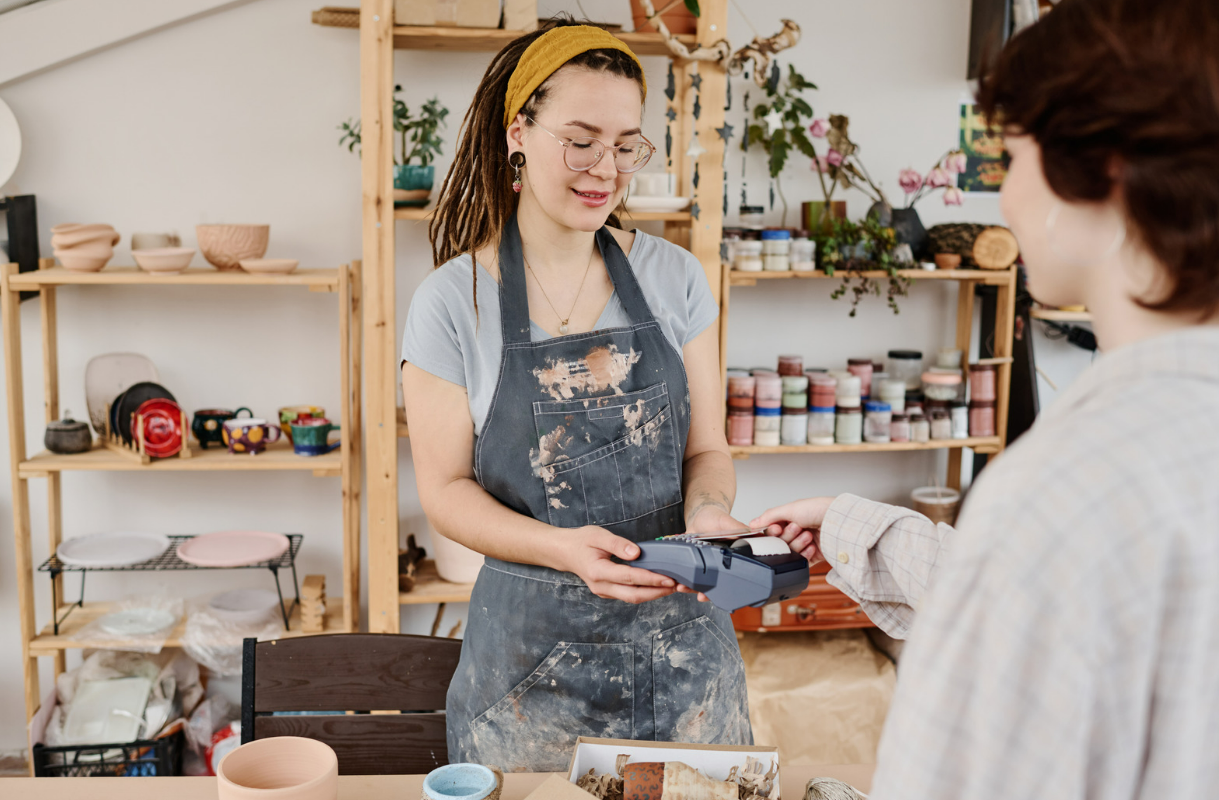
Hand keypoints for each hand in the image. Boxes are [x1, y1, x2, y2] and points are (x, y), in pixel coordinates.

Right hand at [559, 526, 677, 603]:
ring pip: (632, 598)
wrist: (565, 552)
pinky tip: (656, 585)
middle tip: (676, 586)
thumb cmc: (581, 541)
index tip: (668, 577)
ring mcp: (604, 592)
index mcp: (598, 571)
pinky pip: (628, 595)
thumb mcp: (598, 535)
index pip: (629, 577)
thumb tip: (637, 553)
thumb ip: (617, 544)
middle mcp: (601, 586)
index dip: (650, 578)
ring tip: (671, 586)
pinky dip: (644, 591)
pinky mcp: (608, 592)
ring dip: (652, 594)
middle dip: (657, 592)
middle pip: (633, 595)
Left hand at [674, 505, 747, 601]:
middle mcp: (717, 564)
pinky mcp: (692, 563)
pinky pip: (688, 574)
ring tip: (683, 588)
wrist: (698, 515)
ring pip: (700, 582)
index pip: (729, 576)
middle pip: (714, 583)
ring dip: (691, 588)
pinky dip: (681, 579)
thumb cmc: (715, 517)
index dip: (724, 587)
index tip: (718, 593)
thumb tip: (750, 533)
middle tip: (701, 596)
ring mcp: (704, 564)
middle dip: (707, 592)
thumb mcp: (726, 521)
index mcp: (728, 558)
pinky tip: (676, 582)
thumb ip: (737, 528)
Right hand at [750, 497, 835, 563]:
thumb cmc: (819, 510)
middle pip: (780, 542)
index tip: (777, 529)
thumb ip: (769, 517)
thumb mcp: (789, 509)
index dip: (773, 531)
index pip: (772, 530)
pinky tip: (812, 547)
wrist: (839, 523)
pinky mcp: (813, 556)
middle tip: (797, 528)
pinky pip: (801, 562)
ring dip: (798, 544)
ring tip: (809, 535)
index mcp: (790, 518)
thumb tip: (752, 524)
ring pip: (790, 552)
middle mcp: (797, 531)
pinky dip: (804, 555)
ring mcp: (805, 544)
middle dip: (788, 536)